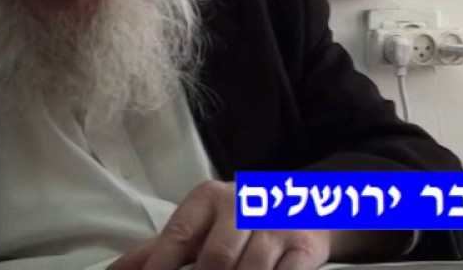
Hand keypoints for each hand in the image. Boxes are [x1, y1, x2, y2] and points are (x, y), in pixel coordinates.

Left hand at [111, 180, 393, 269]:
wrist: (304, 207)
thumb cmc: (236, 223)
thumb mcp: (198, 227)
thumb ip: (157, 251)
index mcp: (207, 198)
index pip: (178, 236)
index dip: (162, 268)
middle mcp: (241, 204)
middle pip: (216, 258)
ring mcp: (275, 225)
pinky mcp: (303, 246)